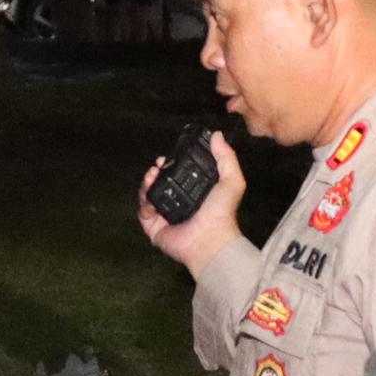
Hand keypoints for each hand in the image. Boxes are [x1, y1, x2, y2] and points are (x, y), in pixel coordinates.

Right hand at [138, 131, 247, 278]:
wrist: (210, 240)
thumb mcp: (231, 180)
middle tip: (157, 166)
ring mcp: (165, 215)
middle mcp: (178, 202)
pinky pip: (143, 212)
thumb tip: (216, 134)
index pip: (177, 174)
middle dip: (155, 172)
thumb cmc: (222, 213)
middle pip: (160, 182)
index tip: (168, 157)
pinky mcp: (154, 227)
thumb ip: (226, 157)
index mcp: (194, 192)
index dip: (171, 164)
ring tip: (151, 175)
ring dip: (147, 183)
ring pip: (148, 194)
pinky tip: (150, 198)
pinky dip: (144, 203)